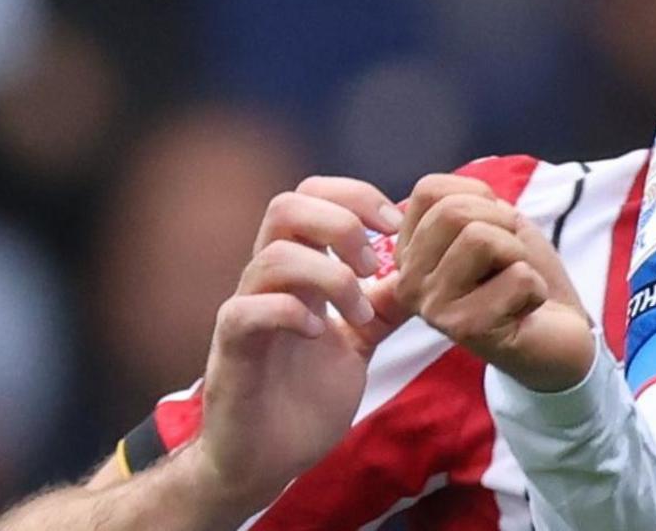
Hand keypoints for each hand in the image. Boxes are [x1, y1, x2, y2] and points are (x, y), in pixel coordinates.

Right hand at [188, 177, 405, 512]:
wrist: (266, 461)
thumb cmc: (303, 400)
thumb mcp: (360, 342)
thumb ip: (385, 305)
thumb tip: (423, 271)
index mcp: (298, 272)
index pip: (313, 196)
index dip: (357, 197)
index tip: (396, 227)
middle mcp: (267, 282)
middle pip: (286, 206)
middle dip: (340, 223)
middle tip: (375, 265)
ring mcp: (245, 311)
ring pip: (272, 255)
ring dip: (330, 277)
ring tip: (359, 314)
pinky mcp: (232, 349)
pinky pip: (248, 309)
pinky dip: (292, 312)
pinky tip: (323, 334)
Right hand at [395, 174, 595, 393]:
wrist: (558, 333)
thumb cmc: (523, 272)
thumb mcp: (494, 222)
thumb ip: (464, 202)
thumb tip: (448, 195)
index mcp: (410, 252)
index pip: (429, 190)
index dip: (479, 196)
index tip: (493, 228)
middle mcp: (408, 281)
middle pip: (453, 212)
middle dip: (503, 224)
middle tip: (511, 258)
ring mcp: (431, 308)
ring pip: (480, 238)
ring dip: (518, 254)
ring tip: (516, 281)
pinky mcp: (463, 329)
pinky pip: (516, 276)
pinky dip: (536, 286)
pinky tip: (524, 308)